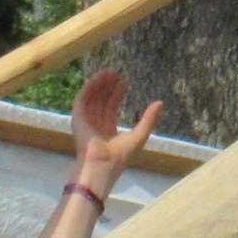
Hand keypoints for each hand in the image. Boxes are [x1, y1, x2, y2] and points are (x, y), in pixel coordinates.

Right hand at [67, 68, 165, 199]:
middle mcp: (95, 125)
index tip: (124, 83)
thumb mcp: (140, 135)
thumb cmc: (120, 156)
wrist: (102, 166)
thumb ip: (149, 119)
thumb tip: (160, 102)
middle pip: (101, 101)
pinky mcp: (77, 118)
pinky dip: (90, 87)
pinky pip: (82, 99)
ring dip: (99, 84)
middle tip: (117, 73)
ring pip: (92, 97)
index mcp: (108, 131)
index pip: (111, 108)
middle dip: (108, 86)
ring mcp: (86, 121)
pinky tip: (99, 77)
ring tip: (109, 72)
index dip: (117, 95)